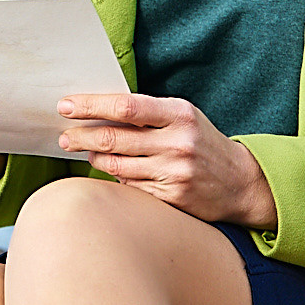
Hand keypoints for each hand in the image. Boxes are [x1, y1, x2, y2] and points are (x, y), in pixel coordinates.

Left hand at [55, 93, 276, 229]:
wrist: (241, 182)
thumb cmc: (201, 142)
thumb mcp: (182, 117)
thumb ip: (146, 114)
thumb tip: (96, 111)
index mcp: (179, 114)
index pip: (125, 107)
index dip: (90, 106)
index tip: (65, 106)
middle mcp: (178, 143)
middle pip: (113, 138)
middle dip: (80, 137)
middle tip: (63, 137)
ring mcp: (175, 173)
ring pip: (116, 166)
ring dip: (94, 158)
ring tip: (87, 152)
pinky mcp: (172, 198)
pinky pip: (130, 187)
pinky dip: (116, 178)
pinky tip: (113, 171)